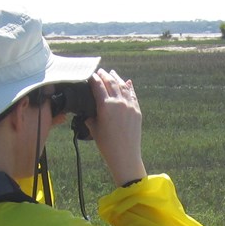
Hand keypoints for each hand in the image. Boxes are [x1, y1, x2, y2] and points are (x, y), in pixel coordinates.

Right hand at [86, 69, 146, 185]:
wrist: (125, 155)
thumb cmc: (106, 145)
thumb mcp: (94, 129)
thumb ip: (90, 117)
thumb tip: (88, 111)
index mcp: (105, 106)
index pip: (98, 86)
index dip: (93, 79)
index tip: (90, 74)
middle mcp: (118, 102)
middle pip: (111, 83)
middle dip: (105, 75)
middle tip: (100, 70)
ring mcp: (130, 105)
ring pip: (123, 86)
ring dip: (117, 78)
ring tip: (112, 73)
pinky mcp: (137, 110)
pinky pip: (132, 94)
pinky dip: (129, 87)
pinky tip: (127, 82)